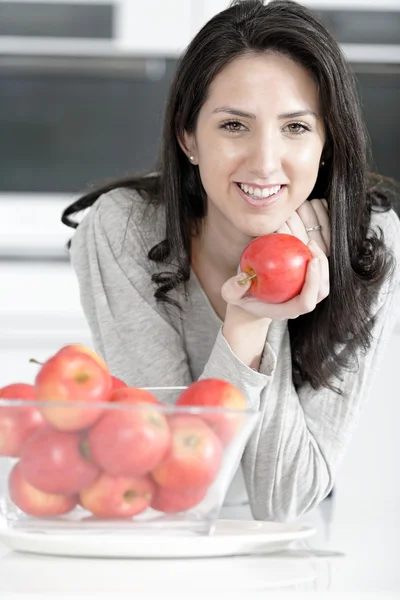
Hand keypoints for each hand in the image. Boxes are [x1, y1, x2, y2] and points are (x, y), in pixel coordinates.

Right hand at [221, 199, 329, 320]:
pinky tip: (305, 241)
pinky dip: (312, 256)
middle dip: (322, 271)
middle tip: (312, 247)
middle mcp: (298, 304)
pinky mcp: (303, 284)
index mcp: (285, 310)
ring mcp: (303, 294)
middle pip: (321, 291)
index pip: (305, 303)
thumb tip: (245, 278)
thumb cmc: (241, 297)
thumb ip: (233, 289)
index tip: (311, 262)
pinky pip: (314, 271)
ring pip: (322, 281)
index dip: (313, 284)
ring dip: (321, 261)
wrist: (249, 300)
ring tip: (311, 243)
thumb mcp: (230, 294)